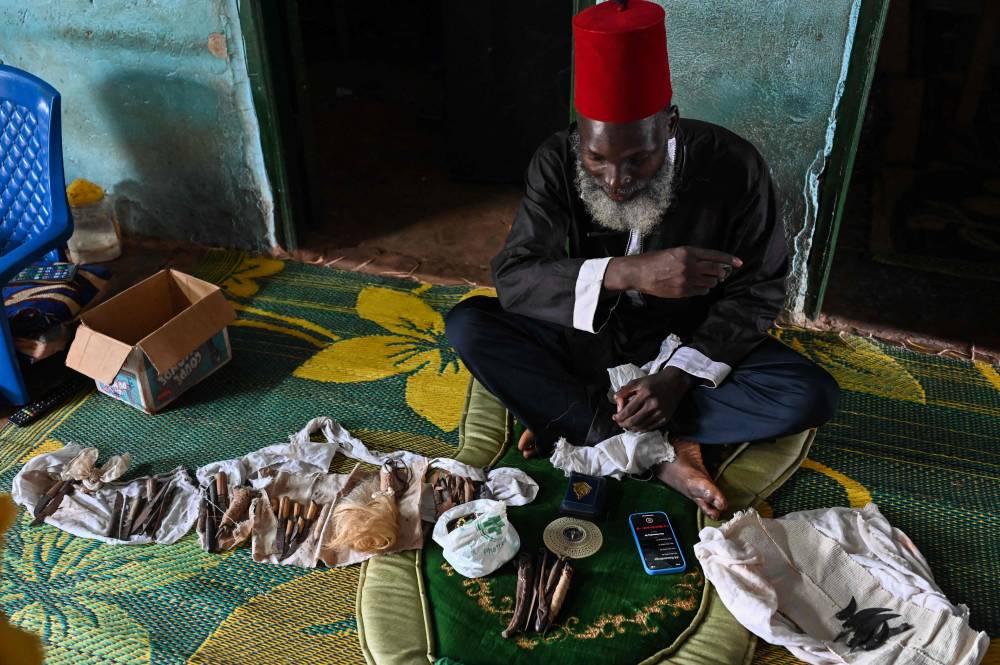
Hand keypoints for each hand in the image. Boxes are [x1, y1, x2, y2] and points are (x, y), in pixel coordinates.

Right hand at [604, 246, 741, 297]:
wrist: (639, 273)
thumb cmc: (654, 260)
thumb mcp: (674, 252)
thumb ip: (691, 256)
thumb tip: (709, 263)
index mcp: (688, 252)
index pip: (715, 255)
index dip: (729, 259)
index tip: (739, 262)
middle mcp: (690, 265)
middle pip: (716, 270)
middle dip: (722, 273)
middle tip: (723, 274)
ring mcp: (687, 279)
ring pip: (710, 283)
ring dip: (712, 282)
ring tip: (709, 281)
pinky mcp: (683, 291)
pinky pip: (701, 292)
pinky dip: (704, 290)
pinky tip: (699, 288)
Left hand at [612, 367, 692, 431]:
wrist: (674, 383)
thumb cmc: (653, 382)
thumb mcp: (637, 382)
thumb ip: (624, 392)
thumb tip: (616, 403)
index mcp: (645, 394)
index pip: (628, 411)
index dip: (619, 417)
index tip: (614, 417)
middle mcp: (654, 405)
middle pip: (634, 421)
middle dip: (623, 424)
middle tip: (619, 422)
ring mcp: (661, 413)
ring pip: (641, 427)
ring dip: (631, 428)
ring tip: (626, 424)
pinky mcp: (665, 419)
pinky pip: (650, 428)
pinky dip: (641, 428)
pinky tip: (636, 425)